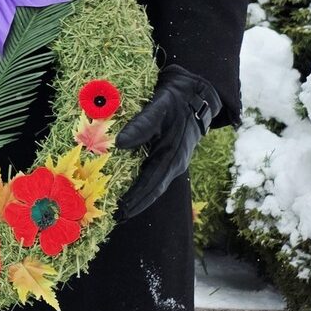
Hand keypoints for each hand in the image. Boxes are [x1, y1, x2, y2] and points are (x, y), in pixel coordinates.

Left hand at [114, 64, 220, 220]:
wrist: (194, 94)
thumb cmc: (175, 100)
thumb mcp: (158, 108)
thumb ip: (141, 125)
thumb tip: (120, 143)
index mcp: (172, 156)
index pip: (151, 184)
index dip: (136, 199)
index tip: (121, 211)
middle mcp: (173, 163)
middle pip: (153, 189)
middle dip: (136, 204)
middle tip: (116, 217)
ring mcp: (172, 161)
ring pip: (154, 184)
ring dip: (138, 197)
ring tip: (120, 208)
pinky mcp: (168, 155)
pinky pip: (153, 175)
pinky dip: (142, 184)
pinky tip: (129, 187)